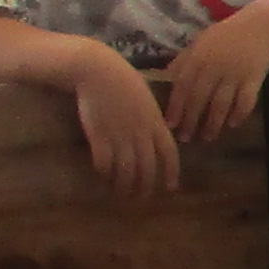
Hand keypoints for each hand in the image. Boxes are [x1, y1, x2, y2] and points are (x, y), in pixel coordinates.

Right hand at [67, 46, 182, 197]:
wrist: (98, 71)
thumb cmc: (123, 80)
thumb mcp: (146, 99)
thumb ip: (153, 119)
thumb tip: (159, 133)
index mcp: (155, 123)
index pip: (169, 154)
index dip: (170, 173)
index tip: (170, 187)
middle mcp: (140, 134)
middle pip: (147, 168)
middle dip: (145, 186)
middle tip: (140, 197)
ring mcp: (120, 136)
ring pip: (126, 171)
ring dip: (124, 186)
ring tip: (121, 193)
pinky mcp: (99, 137)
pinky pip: (104, 164)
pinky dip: (105, 174)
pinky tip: (104, 178)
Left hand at [161, 5, 268, 143]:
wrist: (260, 24)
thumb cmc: (226, 34)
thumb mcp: (201, 41)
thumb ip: (184, 58)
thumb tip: (167, 75)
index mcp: (198, 58)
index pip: (182, 87)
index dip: (175, 107)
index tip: (170, 125)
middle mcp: (214, 68)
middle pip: (199, 99)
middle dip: (191, 121)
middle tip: (186, 138)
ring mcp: (235, 74)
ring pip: (221, 104)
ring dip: (213, 123)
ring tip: (208, 137)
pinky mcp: (254, 78)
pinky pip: (245, 101)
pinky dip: (239, 114)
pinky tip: (233, 124)